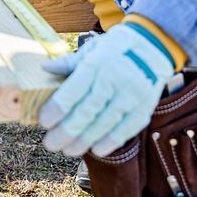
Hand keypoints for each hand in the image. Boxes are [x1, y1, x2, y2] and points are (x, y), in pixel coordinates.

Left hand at [39, 23, 174, 156]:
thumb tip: (44, 68)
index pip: (74, 90)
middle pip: (87, 111)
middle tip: (51, 143)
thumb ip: (69, 63)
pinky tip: (96, 150)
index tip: (44, 121)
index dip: (58, 108)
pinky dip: (111, 141)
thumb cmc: (114, 49)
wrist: (153, 45)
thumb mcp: (92, 49)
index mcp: (97, 64)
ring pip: (105, 123)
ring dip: (85, 140)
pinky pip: (127, 128)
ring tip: (68, 150)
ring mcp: (132, 94)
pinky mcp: (145, 106)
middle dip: (67, 130)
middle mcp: (115, 80)